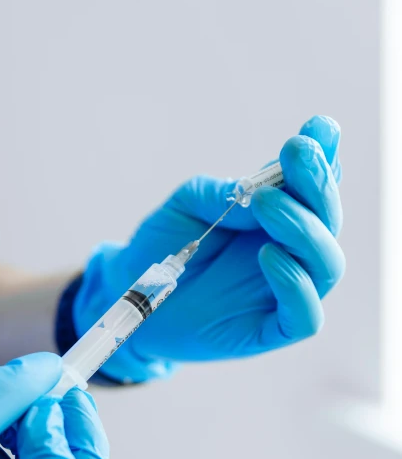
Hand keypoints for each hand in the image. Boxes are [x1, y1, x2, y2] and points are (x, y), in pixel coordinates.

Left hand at [73, 115, 343, 381]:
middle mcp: (289, 252)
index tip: (318, 128)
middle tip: (294, 151)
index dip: (324, 159)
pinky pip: (304, 316)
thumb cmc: (163, 247)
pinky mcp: (270, 330)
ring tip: (265, 202)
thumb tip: (266, 189)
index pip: (313, 189)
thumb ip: (226, 195)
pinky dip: (295, 284)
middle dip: (317, 184)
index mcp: (275, 219)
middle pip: (328, 221)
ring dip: (304, 228)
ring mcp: (283, 293)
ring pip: (325, 264)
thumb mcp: (188, 206)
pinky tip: (267, 255)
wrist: (131, 295)